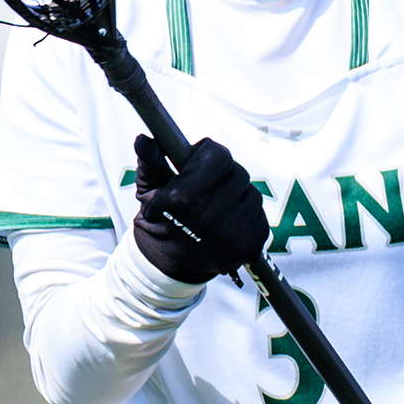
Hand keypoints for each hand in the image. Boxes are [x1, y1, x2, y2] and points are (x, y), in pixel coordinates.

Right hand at [131, 134, 268, 283]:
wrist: (169, 263)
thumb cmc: (161, 219)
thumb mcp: (149, 191)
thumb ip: (150, 162)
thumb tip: (143, 139)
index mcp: (184, 199)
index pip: (218, 154)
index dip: (208, 153)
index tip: (200, 160)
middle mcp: (211, 217)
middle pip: (238, 172)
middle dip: (224, 175)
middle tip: (209, 186)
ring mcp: (233, 235)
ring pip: (251, 194)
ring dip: (238, 196)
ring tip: (218, 207)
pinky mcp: (250, 247)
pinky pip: (260, 216)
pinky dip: (248, 216)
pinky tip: (228, 224)